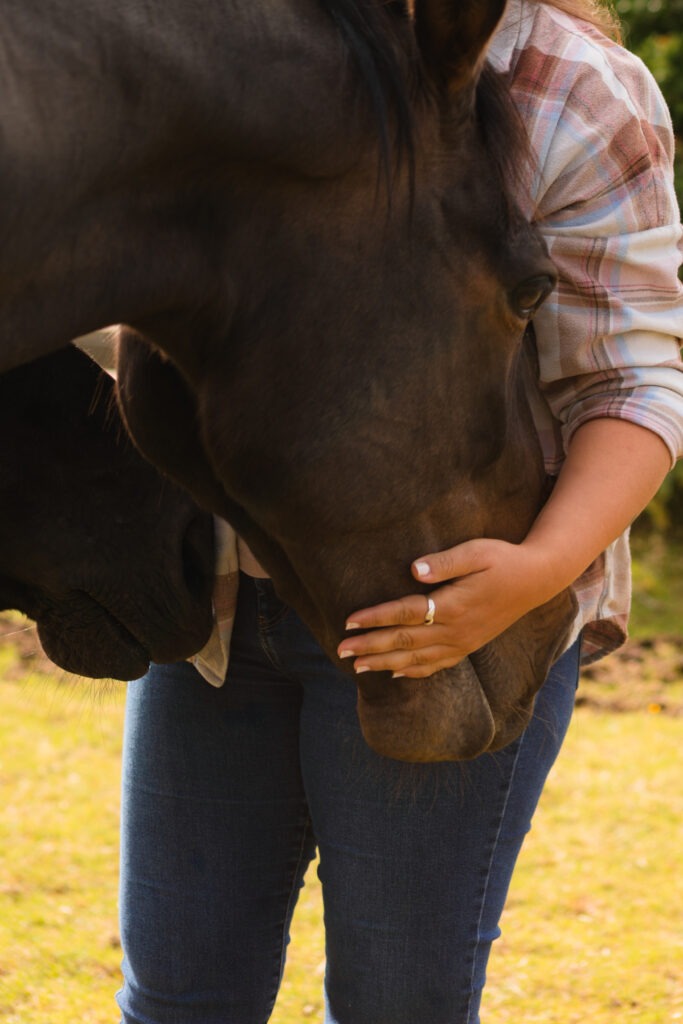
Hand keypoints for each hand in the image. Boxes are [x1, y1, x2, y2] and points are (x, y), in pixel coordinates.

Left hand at [337, 538, 555, 678]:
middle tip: (341, 650)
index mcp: (454, 605)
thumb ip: (445, 562)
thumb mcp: (476, 551)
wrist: (537, 579)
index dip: (376, 618)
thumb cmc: (503, 559)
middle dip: (370, 647)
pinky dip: (414, 672)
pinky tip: (396, 674)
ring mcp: (463, 641)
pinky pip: (437, 665)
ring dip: (385, 663)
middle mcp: (456, 630)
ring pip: (417, 658)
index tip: (349, 620)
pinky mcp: (469, 645)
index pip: (405, 614)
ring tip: (357, 667)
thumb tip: (414, 570)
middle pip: (405, 641)